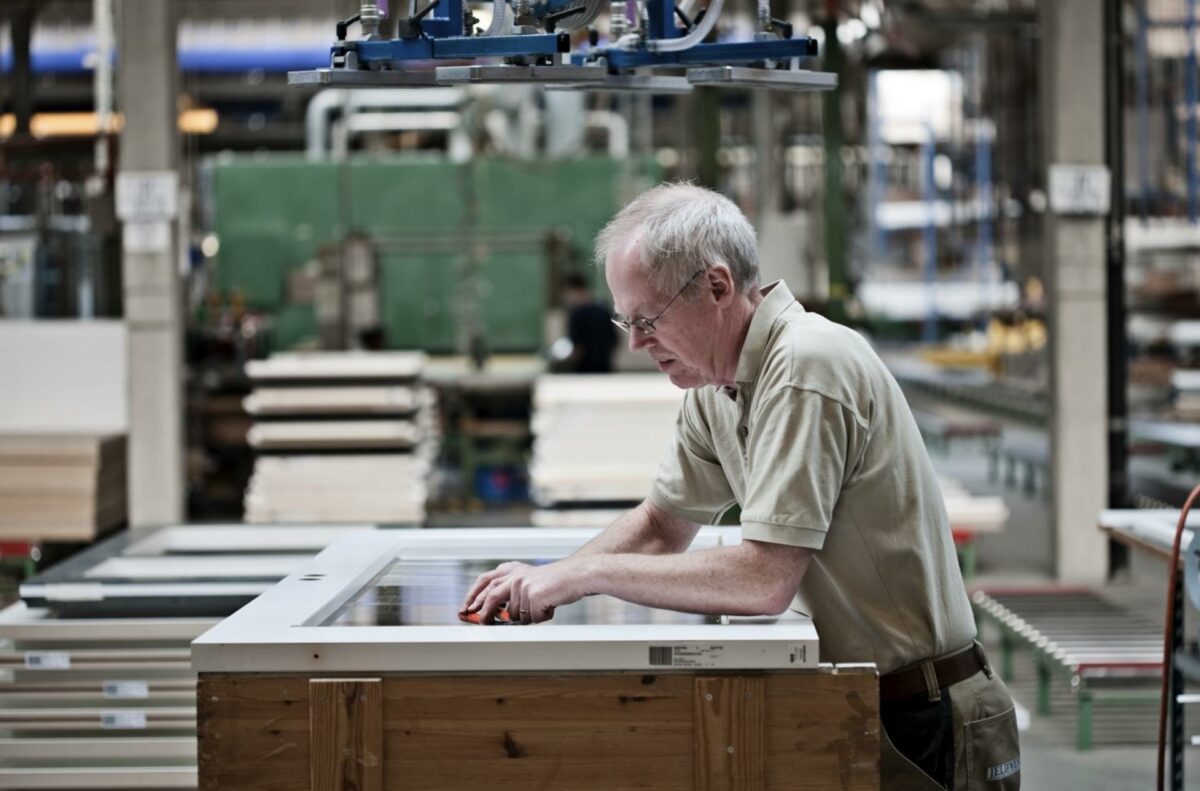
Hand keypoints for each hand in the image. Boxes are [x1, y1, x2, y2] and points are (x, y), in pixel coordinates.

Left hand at [460, 557, 591, 624]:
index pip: (485, 581)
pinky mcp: (533, 595)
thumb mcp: (529, 581)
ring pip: (515, 613)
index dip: (473, 595)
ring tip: (539, 609)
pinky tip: (548, 608)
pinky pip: (530, 617)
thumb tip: (496, 615)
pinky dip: (539, 617)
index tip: (466, 608)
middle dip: (483, 612)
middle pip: (491, 597)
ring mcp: (523, 585)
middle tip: (481, 623)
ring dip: (527, 617)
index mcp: (511, 569)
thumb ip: (512, 593)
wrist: (576, 575)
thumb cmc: (555, 583)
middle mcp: (514, 575)